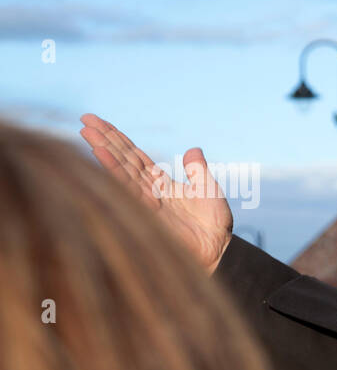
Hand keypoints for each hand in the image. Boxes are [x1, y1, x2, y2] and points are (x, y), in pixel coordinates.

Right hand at [79, 114, 232, 273]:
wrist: (218, 250)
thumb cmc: (214, 224)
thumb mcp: (209, 189)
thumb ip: (198, 170)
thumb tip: (193, 150)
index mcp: (160, 183)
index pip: (135, 156)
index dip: (118, 139)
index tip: (99, 121)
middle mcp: (148, 190)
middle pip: (123, 159)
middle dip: (104, 139)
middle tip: (84, 119)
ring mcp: (144, 200)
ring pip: (120, 170)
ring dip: (102, 150)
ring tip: (85, 132)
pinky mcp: (144, 211)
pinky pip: (126, 186)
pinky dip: (112, 170)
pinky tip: (99, 154)